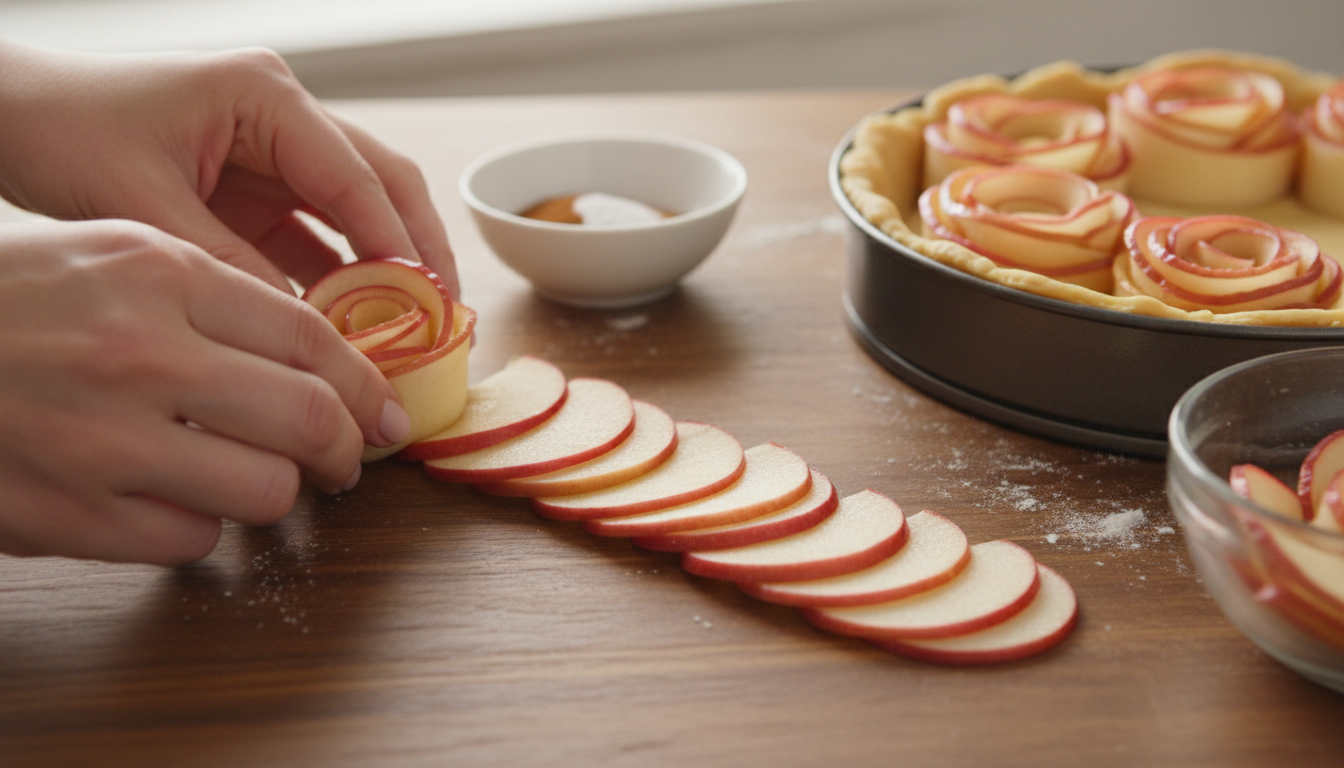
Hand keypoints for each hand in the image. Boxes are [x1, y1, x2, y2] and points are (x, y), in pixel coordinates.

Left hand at [0, 41, 458, 298]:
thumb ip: (229, 266)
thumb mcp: (144, 206)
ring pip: (359, 212)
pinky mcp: (256, 189)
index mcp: (264, 97)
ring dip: (386, 268)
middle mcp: (283, 116)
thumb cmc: (62, 132)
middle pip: (383, 183)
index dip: (399, 243)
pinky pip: (316, 237)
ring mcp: (274, 152)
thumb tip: (305, 332)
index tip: (429, 304)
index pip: (356, 175)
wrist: (6, 117)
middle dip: (419, 250)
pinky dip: (339, 279)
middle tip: (447, 316)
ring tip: (416, 329)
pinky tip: (355, 326)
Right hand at [0, 219, 410, 564]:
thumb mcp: (109, 252)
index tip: (387, 413)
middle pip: (308, 420)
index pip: (313, 337)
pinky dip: (197, 526)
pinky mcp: (65, 513)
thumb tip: (325, 359)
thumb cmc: (11, 296)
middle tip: (350, 462)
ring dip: (275, 492)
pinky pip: (189, 539)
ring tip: (256, 478)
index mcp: (157, 272)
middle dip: (349, 451)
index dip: (368, 386)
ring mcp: (99, 439)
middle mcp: (136, 353)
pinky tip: (170, 499)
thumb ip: (214, 293)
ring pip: (263, 491)